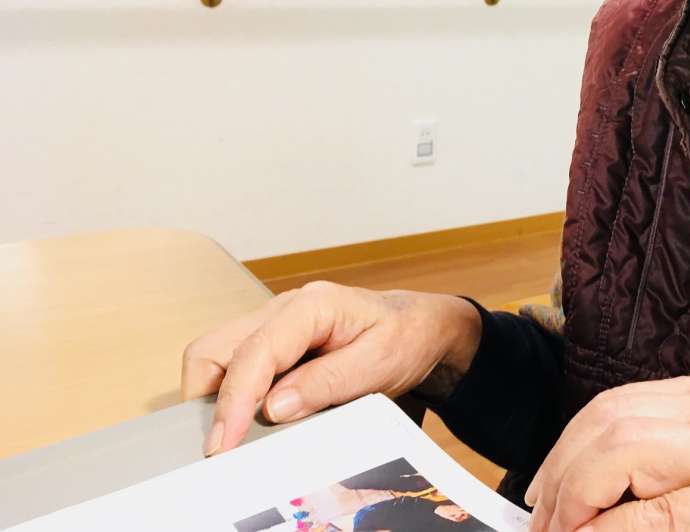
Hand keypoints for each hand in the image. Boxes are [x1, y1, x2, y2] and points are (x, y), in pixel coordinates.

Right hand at [181, 281, 480, 455]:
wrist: (420, 326)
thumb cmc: (405, 337)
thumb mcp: (380, 362)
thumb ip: (328, 382)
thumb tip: (274, 408)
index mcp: (312, 306)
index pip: (255, 352)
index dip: (234, 400)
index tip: (224, 444)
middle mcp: (283, 309)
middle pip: (216, 348)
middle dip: (208, 397)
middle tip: (221, 446)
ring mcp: (274, 323)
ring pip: (217, 356)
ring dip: (216, 396)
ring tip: (234, 436)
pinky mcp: (273, 342)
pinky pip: (234, 365)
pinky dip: (232, 394)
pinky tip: (251, 420)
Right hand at [524, 373, 689, 531]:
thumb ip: (642, 529)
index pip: (622, 455)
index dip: (577, 499)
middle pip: (608, 423)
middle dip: (563, 477)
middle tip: (541, 526)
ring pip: (609, 406)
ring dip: (568, 454)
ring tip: (547, 503)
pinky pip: (626, 401)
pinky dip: (592, 436)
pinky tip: (577, 470)